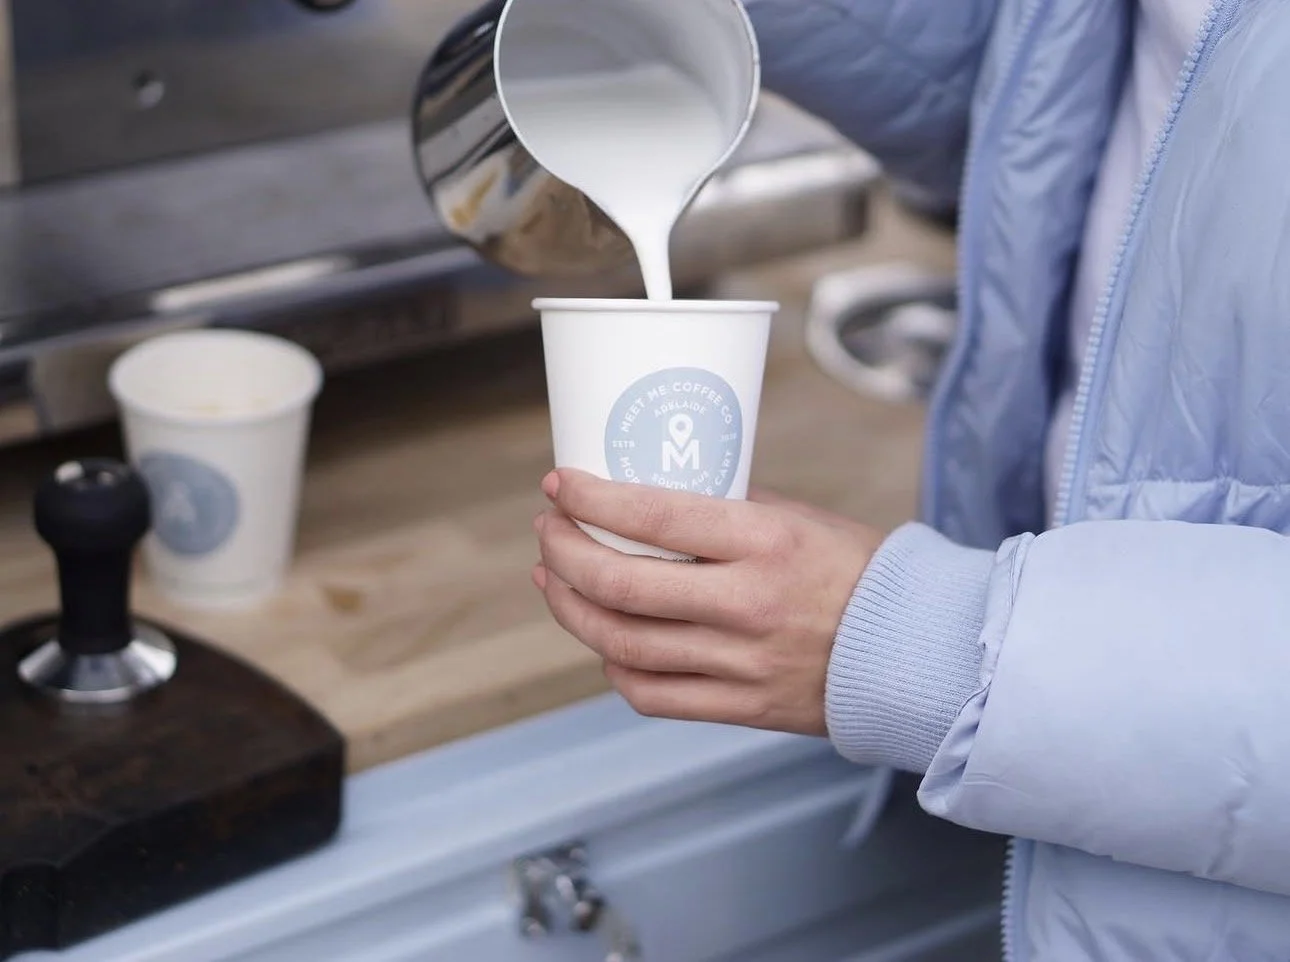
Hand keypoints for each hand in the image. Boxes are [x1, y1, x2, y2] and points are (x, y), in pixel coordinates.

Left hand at [532, 469, 882, 735]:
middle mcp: (747, 604)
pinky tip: (601, 641)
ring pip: (622, 643)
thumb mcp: (799, 518)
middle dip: (565, 552)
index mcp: (765, 542)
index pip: (654, 515)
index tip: (559, 483)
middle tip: (548, 529)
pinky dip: (613, 667)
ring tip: (553, 579)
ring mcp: (741, 664)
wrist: (915, 651)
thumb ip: (728, 509)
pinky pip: (651, 694)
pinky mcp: (740, 708)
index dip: (591, 498)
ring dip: (571, 608)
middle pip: (621, 584)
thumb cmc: (857, 572)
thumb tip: (656, 495)